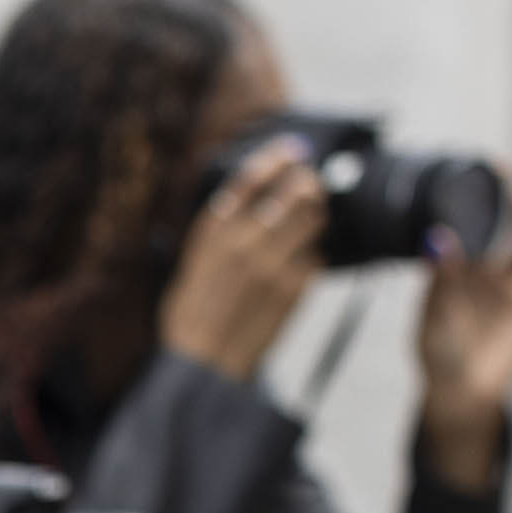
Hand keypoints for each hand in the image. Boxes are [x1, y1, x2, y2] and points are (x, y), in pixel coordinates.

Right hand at [160, 137, 325, 380]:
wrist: (205, 362)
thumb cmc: (193, 315)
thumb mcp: (193, 265)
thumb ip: (219, 234)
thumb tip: (247, 203)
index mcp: (212, 234)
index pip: (249, 181)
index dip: (274, 159)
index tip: (291, 151)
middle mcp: (243, 243)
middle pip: (294, 192)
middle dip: (308, 183)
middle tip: (310, 185)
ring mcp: (273, 264)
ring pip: (315, 218)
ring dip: (317, 213)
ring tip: (312, 218)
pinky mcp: (295, 287)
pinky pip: (318, 256)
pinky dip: (314, 254)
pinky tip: (302, 262)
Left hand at [416, 180, 511, 491]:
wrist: (463, 392)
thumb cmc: (438, 356)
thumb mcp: (432, 317)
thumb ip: (439, 279)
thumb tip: (437, 236)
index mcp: (448, 275)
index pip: (455, 232)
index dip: (457, 206)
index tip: (455, 181)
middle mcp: (480, 274)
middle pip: (493, 228)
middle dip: (495, 200)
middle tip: (496, 168)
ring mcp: (509, 285)